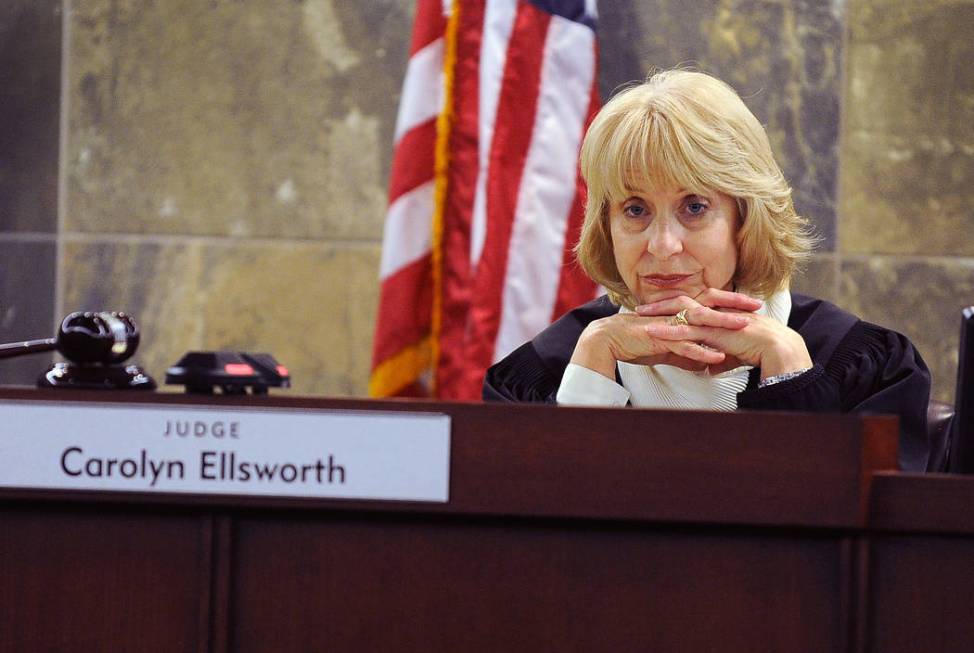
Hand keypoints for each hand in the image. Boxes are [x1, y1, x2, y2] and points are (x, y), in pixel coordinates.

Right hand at [570, 299, 751, 380]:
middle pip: (710, 304)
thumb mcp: (666, 348)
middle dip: (734, 304)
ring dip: (722, 323)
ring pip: (700, 321)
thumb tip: (703, 363)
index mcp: (678, 311)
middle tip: (757, 305)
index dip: (730, 301)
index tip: (751, 303)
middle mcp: (675, 312)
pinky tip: (717, 357)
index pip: (709, 302)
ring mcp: (668, 323)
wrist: (608, 340)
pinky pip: (684, 344)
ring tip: (744, 326)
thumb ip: (685, 353)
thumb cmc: (635, 341)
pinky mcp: (660, 337)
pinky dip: (701, 350)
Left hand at [638, 293, 811, 378]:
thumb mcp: (733, 354)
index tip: (656, 308)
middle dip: (659, 304)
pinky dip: (669, 330)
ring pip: (680, 313)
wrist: (776, 348)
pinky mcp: (714, 332)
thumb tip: (709, 369)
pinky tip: (653, 331)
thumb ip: (719, 359)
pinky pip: (687, 329)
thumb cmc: (759, 350)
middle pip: (681, 302)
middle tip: (640, 307)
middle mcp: (714, 313)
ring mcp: (713, 321)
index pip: (691, 305)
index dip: (672, 306)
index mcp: (718, 314)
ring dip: (658, 314)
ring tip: (639, 316)